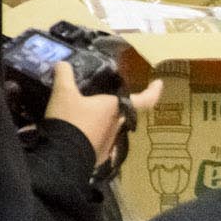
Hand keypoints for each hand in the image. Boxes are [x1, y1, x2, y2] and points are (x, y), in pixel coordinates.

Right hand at [46, 65, 165, 168]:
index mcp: (115, 107)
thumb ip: (64, 74)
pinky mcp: (99, 155)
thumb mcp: (62, 93)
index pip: (144, 100)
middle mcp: (117, 124)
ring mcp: (109, 142)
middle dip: (113, 104)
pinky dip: (90, 135)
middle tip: (99, 96)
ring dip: (99, 120)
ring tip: (81, 115)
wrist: (63, 156)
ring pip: (108, 126)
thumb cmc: (70, 120)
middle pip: (121, 111)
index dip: (153, 91)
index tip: (158, 83)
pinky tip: (75, 133)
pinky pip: (97, 140)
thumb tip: (63, 64)